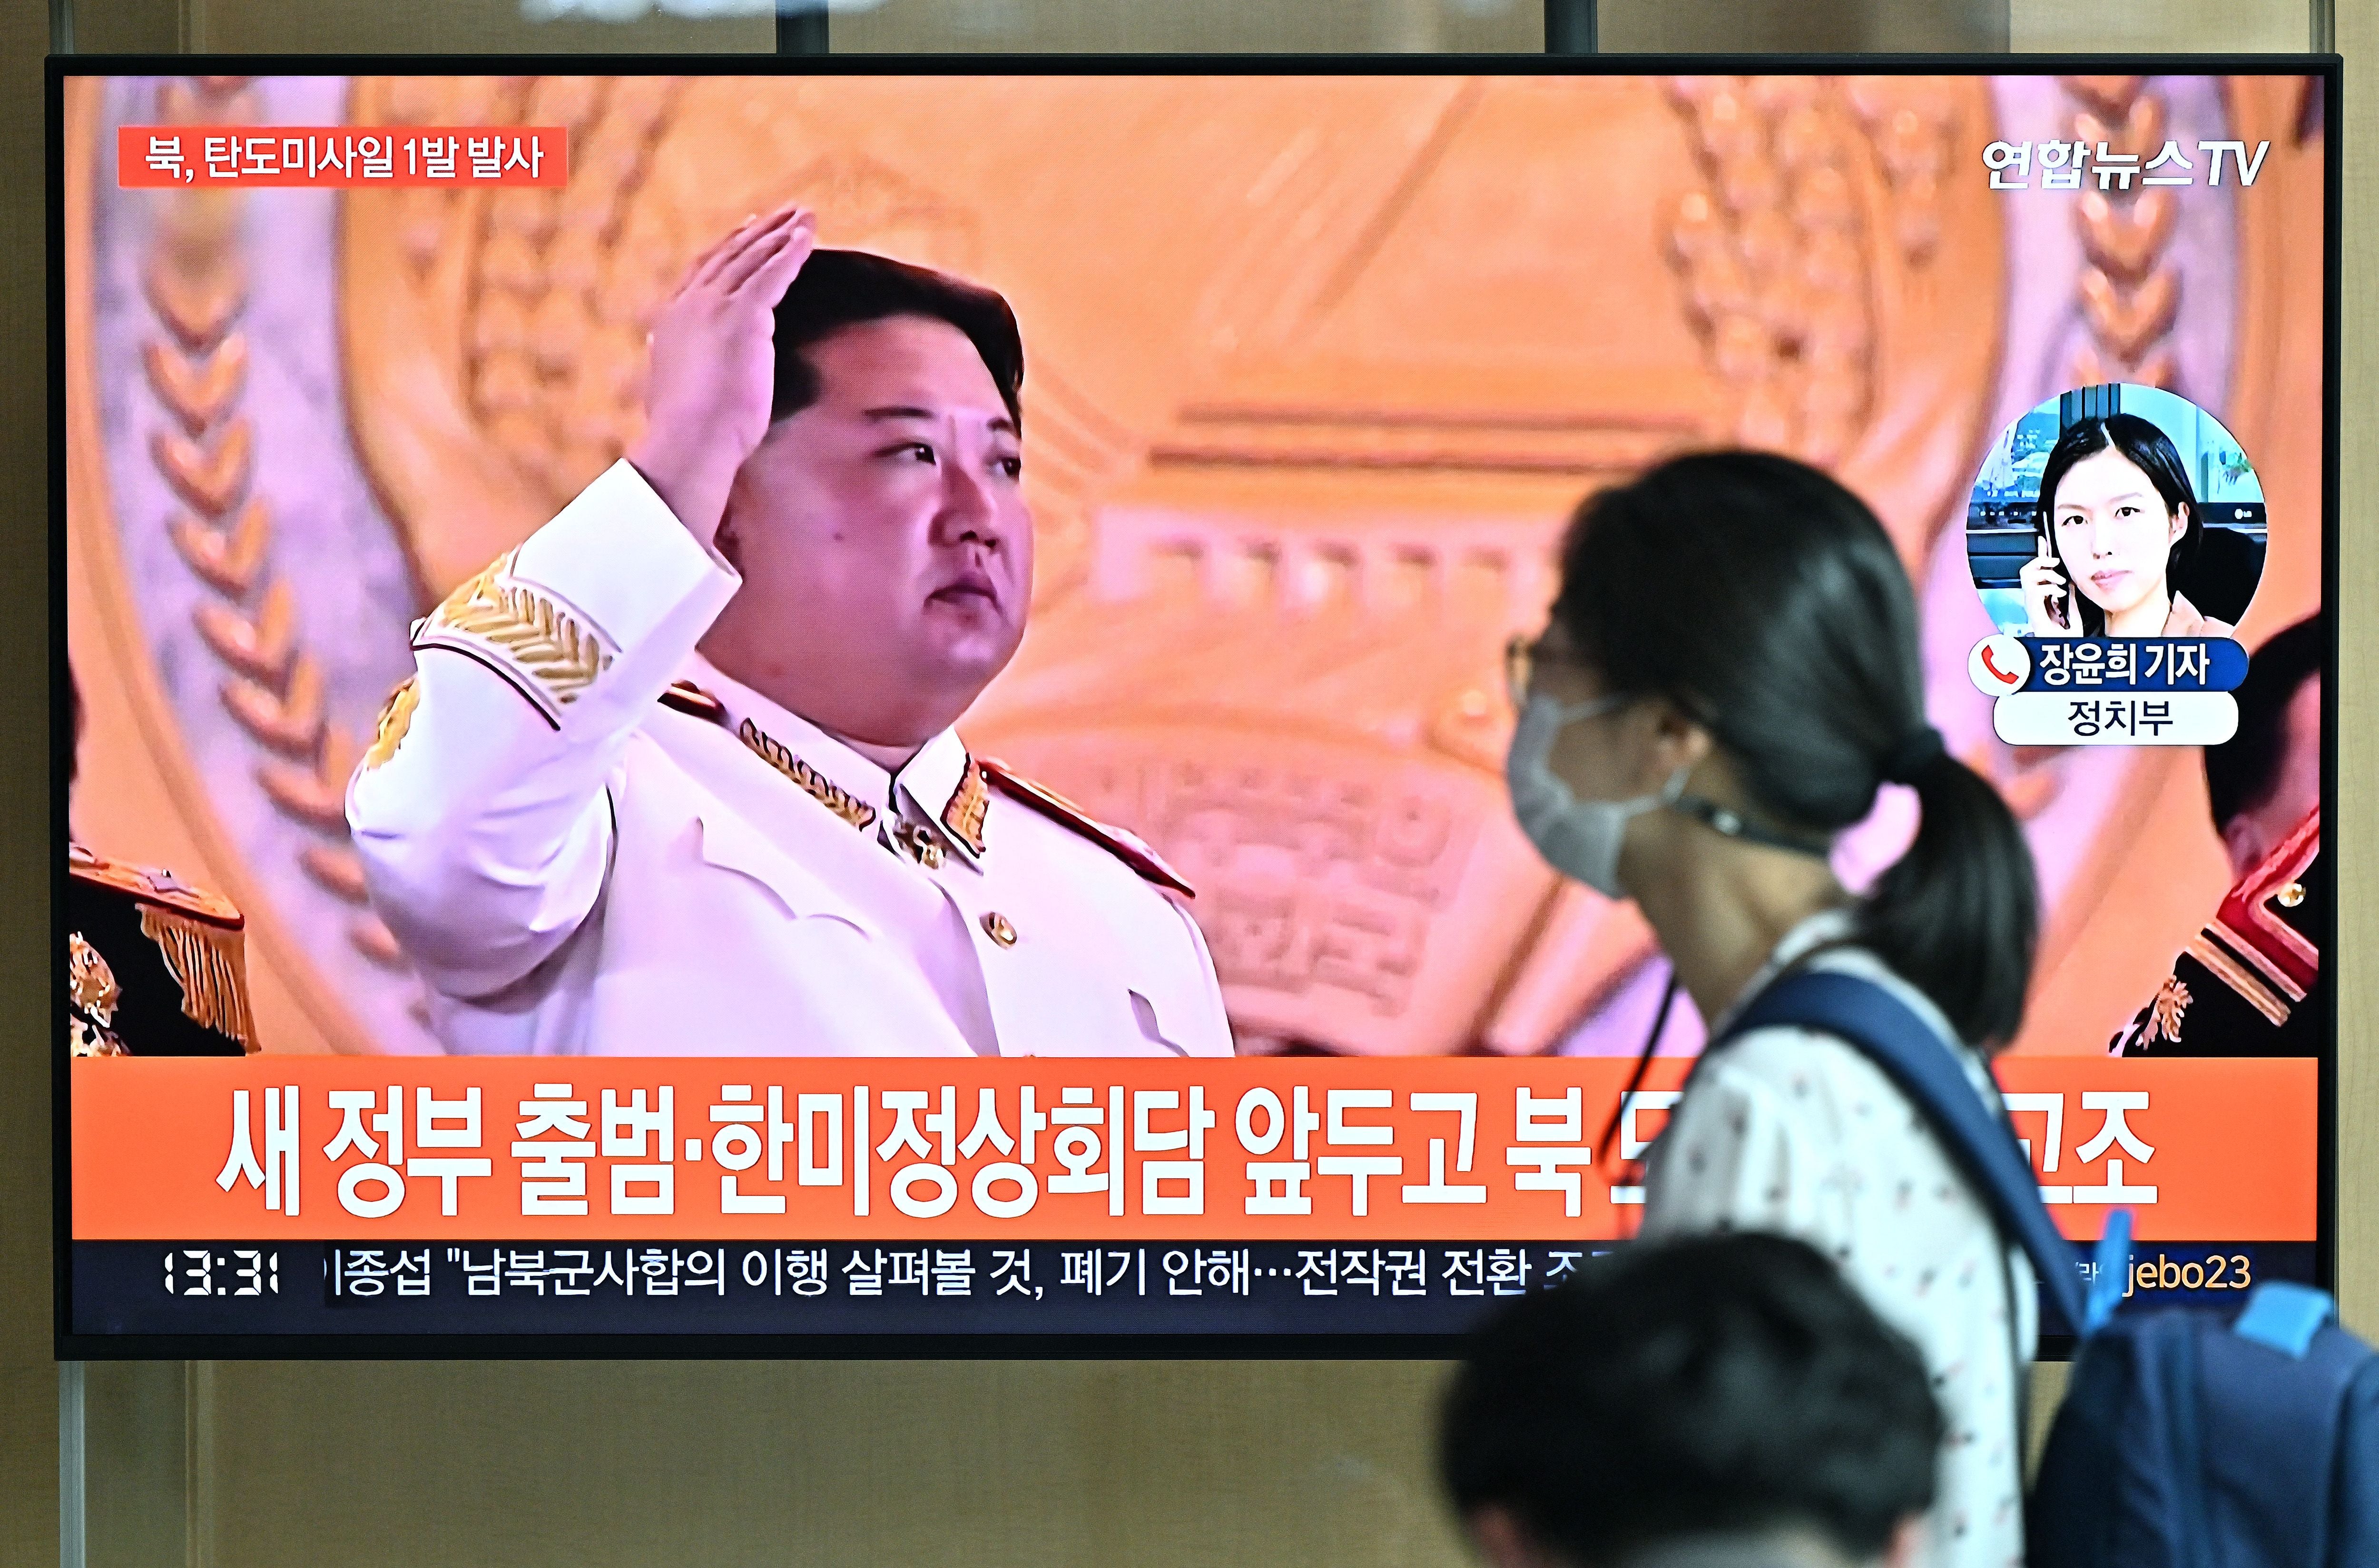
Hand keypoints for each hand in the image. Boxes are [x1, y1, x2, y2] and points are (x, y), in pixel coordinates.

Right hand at [626, 203, 817, 548]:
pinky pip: (773, 272)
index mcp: (673, 322)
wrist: (689, 441)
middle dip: (758, 232)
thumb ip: (676, 369)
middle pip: (729, 256)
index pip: (703, 274)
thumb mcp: (673, 392)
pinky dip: (791, 250)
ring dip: (780, 233)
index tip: (746, 232)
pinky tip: (808, 235)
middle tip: (782, 213)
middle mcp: (690, 306)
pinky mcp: (743, 315)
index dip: (728, 250)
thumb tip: (665, 361)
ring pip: (752, 258)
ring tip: (804, 215)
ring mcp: (714, 307)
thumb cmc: (687, 434)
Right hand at [2019, 546, 2071, 633]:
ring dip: (2045, 574)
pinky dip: (2048, 588)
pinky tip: (2058, 595)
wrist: (2063, 649)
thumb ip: (2070, 599)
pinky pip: (2034, 590)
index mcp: (2042, 598)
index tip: (2043, 541)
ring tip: (2058, 581)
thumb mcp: (2072, 612)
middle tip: (2055, 563)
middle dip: (2041, 560)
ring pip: (2026, 575)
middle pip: (2026, 569)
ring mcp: (2031, 604)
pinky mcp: (2032, 610)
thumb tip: (2071, 584)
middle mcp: (2034, 600)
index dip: (2040, 555)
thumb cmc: (2065, 637)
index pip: (2038, 572)